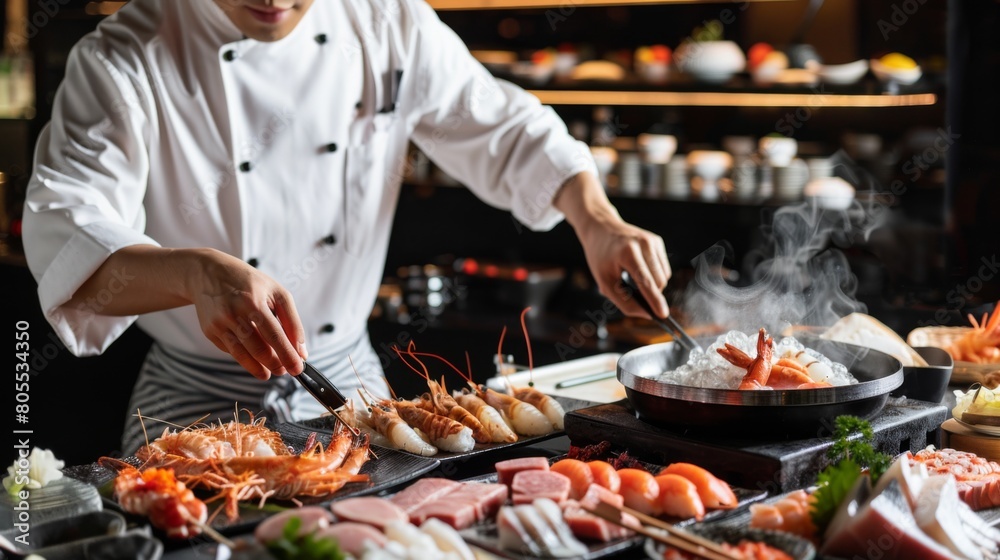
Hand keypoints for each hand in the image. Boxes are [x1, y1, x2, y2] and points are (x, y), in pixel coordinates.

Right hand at [186, 249, 306, 379]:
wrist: (208, 273)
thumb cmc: (249, 283)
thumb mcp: (276, 292)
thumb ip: (292, 321)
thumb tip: (301, 351)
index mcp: (254, 301)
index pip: (275, 335)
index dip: (287, 355)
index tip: (297, 368)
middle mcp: (234, 313)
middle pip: (258, 348)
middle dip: (275, 364)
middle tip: (285, 370)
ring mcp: (219, 324)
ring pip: (242, 354)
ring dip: (259, 368)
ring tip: (270, 372)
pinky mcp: (209, 331)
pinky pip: (231, 350)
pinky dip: (244, 357)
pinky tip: (253, 358)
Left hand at [553, 171, 670, 318]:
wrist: (601, 228)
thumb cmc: (600, 256)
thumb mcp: (604, 281)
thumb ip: (624, 301)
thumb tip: (646, 314)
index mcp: (627, 252)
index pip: (645, 281)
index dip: (654, 300)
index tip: (662, 315)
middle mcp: (644, 244)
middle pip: (658, 282)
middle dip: (651, 295)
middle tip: (635, 295)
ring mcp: (653, 241)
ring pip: (664, 277)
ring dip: (653, 285)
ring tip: (633, 278)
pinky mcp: (657, 241)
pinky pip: (663, 268)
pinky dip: (654, 275)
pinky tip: (639, 269)